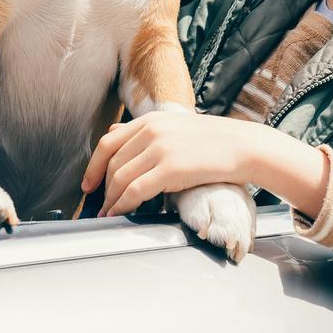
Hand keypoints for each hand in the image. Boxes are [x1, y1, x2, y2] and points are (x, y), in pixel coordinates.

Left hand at [81, 111, 260, 216]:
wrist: (244, 146)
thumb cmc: (214, 141)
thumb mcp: (176, 126)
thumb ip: (146, 130)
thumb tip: (115, 132)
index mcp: (151, 120)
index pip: (109, 142)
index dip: (94, 166)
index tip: (89, 183)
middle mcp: (151, 131)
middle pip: (112, 163)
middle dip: (102, 188)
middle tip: (101, 204)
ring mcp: (159, 149)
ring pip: (120, 178)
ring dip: (111, 199)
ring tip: (111, 212)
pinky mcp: (169, 168)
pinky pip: (134, 191)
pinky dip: (123, 205)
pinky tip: (122, 212)